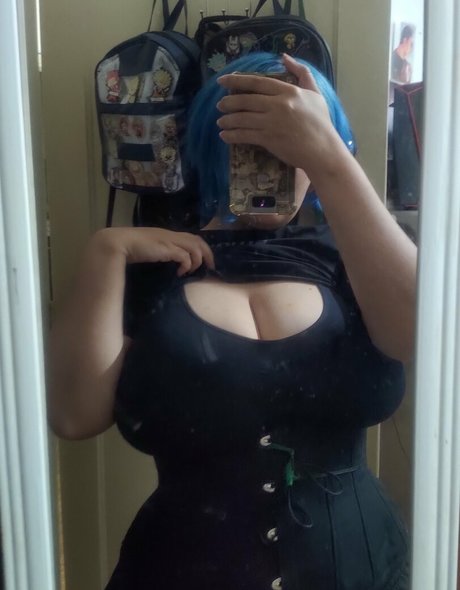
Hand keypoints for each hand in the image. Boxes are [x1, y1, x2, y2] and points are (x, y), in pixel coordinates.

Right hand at [92, 227, 214, 275]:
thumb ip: (158, 252)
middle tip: (210, 266)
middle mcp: (170, 235)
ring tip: (192, 271)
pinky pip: (185, 256)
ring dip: (197, 260)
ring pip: (195, 247)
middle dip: (208, 253)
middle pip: (198, 240)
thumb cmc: (128, 248)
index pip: (191, 236)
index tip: (205, 260)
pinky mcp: (166, 249)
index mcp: (166, 234)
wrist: (116, 243)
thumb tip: (166, 262)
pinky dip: (187, 264)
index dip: (201, 248)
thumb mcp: (147, 249)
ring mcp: (168, 241)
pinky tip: (181, 272)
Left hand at [216, 54, 341, 175]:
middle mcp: (277, 104)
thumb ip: (302, 72)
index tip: (222, 81)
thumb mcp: (314, 93)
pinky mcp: (268, 139)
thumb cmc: (320, 123)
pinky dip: (232, 135)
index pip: (257, 82)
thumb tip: (284, 57)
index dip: (236, 80)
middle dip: (228, 102)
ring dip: (227, 120)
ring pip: (242, 118)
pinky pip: (244, 135)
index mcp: (288, 91)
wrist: (322, 150)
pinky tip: (224, 136)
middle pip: (245, 100)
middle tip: (220, 105)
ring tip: (220, 122)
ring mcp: (271, 122)